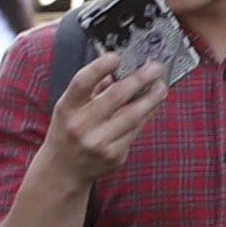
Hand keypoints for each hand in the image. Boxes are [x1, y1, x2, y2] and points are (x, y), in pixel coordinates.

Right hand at [33, 49, 170, 192]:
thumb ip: (92, 89)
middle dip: (139, 79)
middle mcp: (81, 125)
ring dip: (151, 99)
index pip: (82, 82)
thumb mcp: (70, 107)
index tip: (117, 56)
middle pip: (115, 97)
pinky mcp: (114, 156)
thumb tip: (118, 69)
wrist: (63, 170)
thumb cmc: (68, 132)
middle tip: (155, 68)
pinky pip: (136, 131)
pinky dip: (146, 116)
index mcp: (66, 108)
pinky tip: (152, 106)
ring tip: (161, 86)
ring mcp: (98, 142)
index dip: (100, 67)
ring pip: (132, 115)